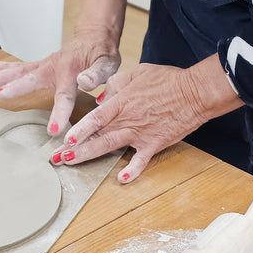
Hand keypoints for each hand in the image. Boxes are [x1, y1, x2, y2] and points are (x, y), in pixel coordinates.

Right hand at [0, 26, 121, 134]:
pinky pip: (19, 67)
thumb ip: (98, 73)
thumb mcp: (107, 63)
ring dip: (2, 77)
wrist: (95, 38)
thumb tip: (84, 82)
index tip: (53, 130)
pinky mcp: (40, 66)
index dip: (59, 114)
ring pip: (19, 71)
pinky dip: (2, 68)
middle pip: (30, 79)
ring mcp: (44, 66)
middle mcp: (52, 67)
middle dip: (13, 88)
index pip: (64, 97)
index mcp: (70, 72)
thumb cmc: (102, 54)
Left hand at [50, 54, 243, 182]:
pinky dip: (132, 170)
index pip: (95, 118)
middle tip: (57, 157)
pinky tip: (122, 179)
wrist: (196, 92)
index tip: (64, 139)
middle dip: (74, 148)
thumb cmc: (168, 80)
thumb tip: (101, 97)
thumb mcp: (138, 73)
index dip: (78, 130)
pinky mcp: (153, 143)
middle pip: (96, 136)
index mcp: (122, 102)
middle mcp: (127, 120)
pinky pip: (140, 160)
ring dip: (89, 156)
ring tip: (72, 163)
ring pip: (109, 147)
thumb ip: (116, 85)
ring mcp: (140, 134)